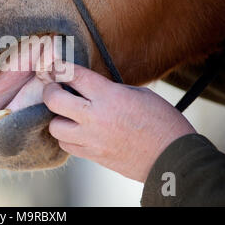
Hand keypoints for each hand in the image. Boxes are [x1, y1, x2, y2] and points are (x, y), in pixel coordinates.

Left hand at [42, 62, 195, 181]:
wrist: (174, 159)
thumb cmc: (163, 123)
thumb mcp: (140, 95)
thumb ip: (111, 90)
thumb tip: (90, 88)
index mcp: (110, 96)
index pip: (75, 75)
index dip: (60, 67)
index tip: (55, 65)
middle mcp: (95, 117)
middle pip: (54, 100)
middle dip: (50, 91)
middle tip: (55, 88)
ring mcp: (91, 139)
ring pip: (54, 127)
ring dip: (57, 118)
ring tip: (67, 114)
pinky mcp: (93, 156)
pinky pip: (66, 145)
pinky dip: (66, 137)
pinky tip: (76, 131)